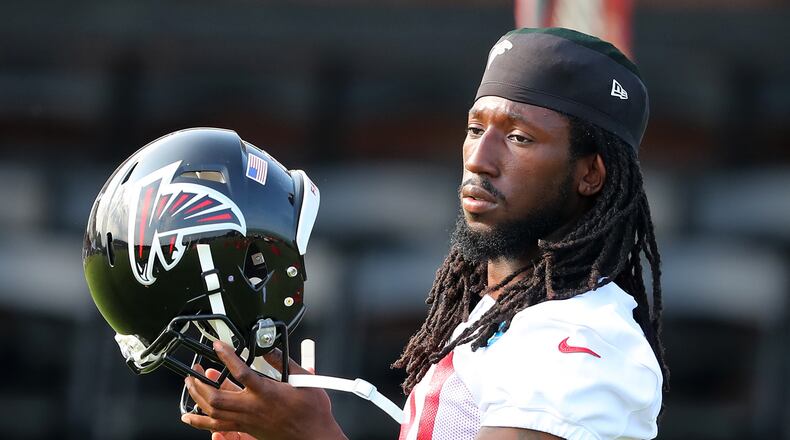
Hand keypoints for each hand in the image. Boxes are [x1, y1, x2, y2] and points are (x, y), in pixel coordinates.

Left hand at [181, 341, 346, 439]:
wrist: (314, 436)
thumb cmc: (312, 412)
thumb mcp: (304, 379)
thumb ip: (284, 362)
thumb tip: (270, 349)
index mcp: (267, 393)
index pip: (241, 372)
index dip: (227, 357)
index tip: (218, 346)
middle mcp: (253, 408)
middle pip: (217, 398)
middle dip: (200, 383)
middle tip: (194, 371)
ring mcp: (247, 421)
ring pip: (213, 413)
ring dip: (197, 398)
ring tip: (191, 385)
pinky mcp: (247, 429)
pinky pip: (218, 427)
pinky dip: (200, 422)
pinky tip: (190, 417)